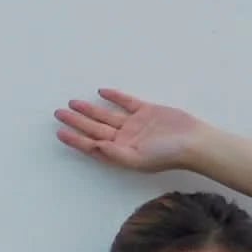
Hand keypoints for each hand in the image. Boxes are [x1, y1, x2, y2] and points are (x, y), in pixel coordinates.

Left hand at [53, 88, 204, 173]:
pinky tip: (101, 92)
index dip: (76, 139)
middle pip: (95, 129)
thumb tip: (94, 147)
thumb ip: (114, 154)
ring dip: (89, 110)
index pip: (92, 145)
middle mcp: (125, 140)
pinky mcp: (146, 112)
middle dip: (77, 121)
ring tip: (72, 102)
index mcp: (121, 153)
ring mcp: (135, 125)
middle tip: (58, 112)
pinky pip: (126, 103)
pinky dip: (114, 97)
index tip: (60, 132)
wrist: (192, 141)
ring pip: (106, 116)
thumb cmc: (167, 155)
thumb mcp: (138, 158)